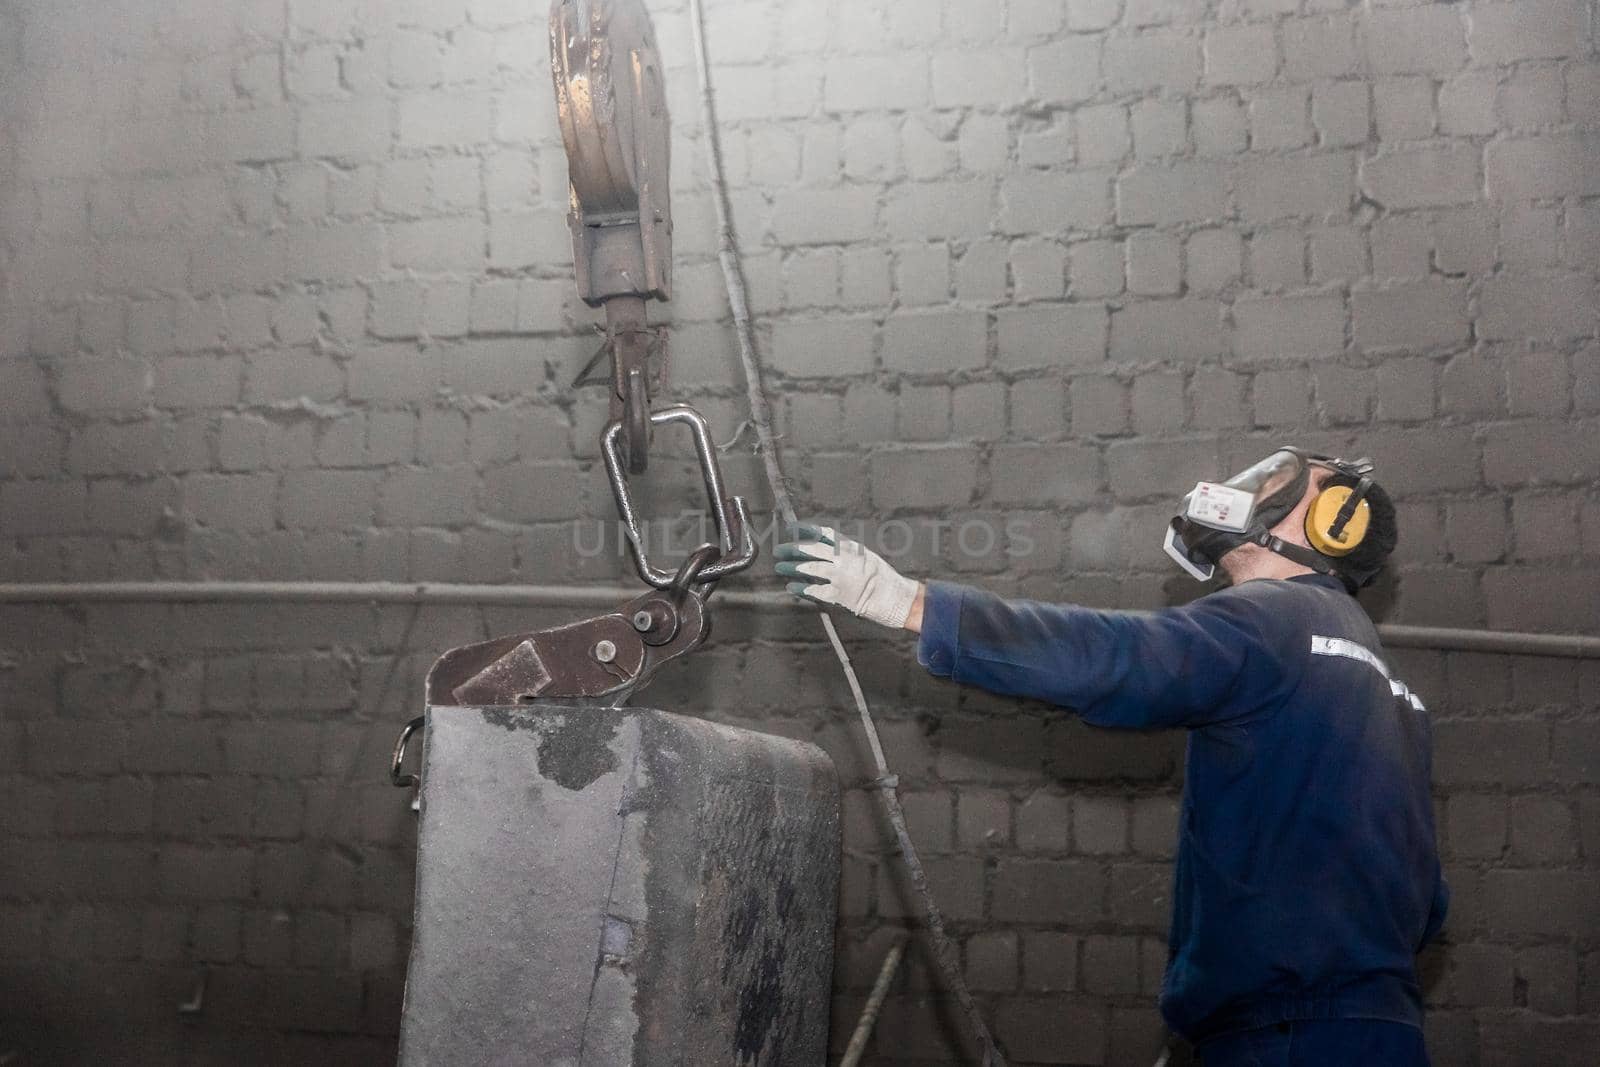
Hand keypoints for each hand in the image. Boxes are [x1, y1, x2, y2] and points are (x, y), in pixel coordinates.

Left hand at [774, 523, 920, 628]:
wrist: (895, 598)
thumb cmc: (883, 579)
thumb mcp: (866, 557)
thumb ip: (846, 553)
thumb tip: (824, 551)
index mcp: (851, 547)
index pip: (823, 533)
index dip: (806, 530)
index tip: (792, 528)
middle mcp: (844, 559)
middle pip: (812, 549)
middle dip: (793, 549)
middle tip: (779, 550)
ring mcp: (840, 577)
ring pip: (809, 568)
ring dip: (792, 567)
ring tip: (780, 567)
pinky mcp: (838, 596)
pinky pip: (813, 590)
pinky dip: (800, 588)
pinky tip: (791, 587)